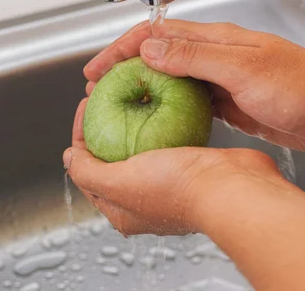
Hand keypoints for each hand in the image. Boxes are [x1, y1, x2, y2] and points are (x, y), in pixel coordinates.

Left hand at [64, 98, 287, 235]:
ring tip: (126, 96)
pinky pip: (163, 139)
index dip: (81, 135)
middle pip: (109, 157)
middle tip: (102, 98)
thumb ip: (87, 172)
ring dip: (129, 122)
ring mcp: (166, 182)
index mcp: (121, 209)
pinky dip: (156, 122)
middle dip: (102, 126)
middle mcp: (142, 199)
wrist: (235, 187)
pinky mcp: (188, 166)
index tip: (86, 107)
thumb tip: (69, 158)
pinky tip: (155, 104)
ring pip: (137, 147)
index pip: (86, 168)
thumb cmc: (179, 189)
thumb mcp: (119, 182)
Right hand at [84, 19, 304, 154]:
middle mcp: (213, 56)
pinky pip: (188, 102)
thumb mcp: (243, 68)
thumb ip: (195, 56)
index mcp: (214, 40)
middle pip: (156, 56)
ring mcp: (220, 80)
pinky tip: (155, 122)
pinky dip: (165, 109)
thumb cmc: (303, 86)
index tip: (96, 69)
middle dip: (123, 70)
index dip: (120, 50)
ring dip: (141, 90)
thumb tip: (150, 48)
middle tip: (97, 90)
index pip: (154, 36)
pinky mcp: (228, 103)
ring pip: (169, 80)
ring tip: (117, 106)